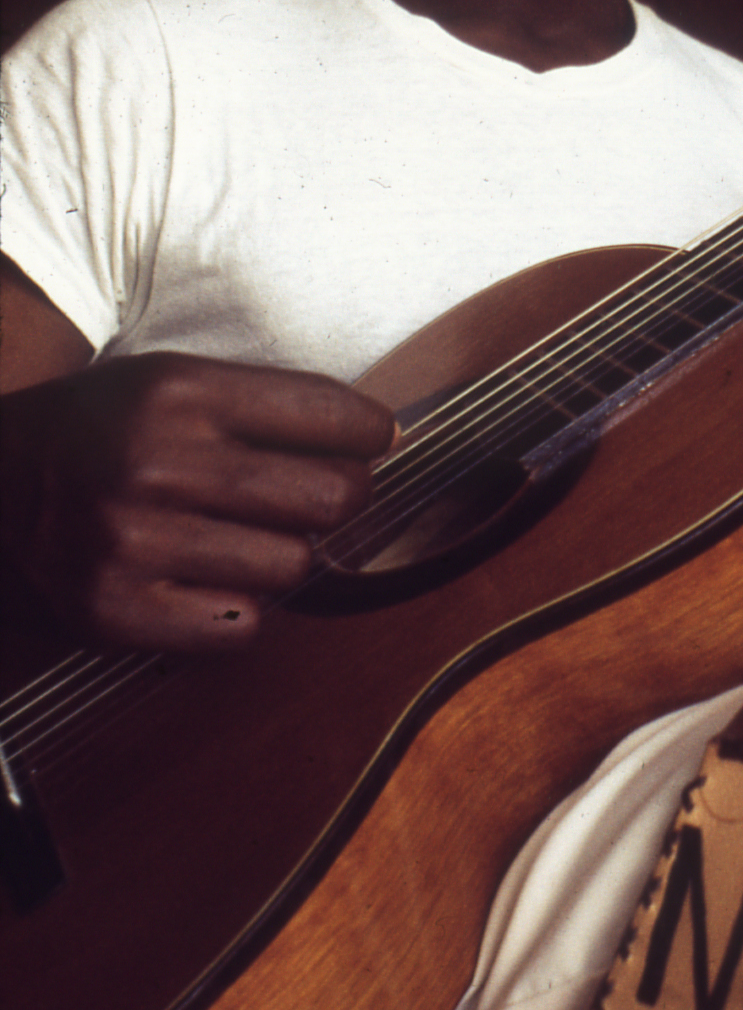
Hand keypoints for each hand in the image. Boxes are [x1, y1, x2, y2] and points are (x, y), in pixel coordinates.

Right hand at [3, 353, 394, 650]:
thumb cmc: (92, 433)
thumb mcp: (164, 384)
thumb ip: (264, 404)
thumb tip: (383, 435)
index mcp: (176, 392)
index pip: (328, 414)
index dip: (369, 432)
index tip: (375, 440)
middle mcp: (156, 463)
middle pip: (330, 498)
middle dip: (342, 498)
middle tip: (320, 498)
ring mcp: (132, 542)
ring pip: (292, 566)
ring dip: (282, 556)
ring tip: (238, 537)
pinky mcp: (115, 611)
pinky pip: (242, 625)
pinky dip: (237, 608)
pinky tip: (203, 580)